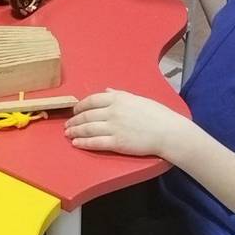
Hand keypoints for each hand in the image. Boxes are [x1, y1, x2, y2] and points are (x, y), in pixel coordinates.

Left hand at [65, 89, 184, 157]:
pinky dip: (83, 143)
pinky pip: (95, 142)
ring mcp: (114, 127)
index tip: (74, 110)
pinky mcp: (117, 143)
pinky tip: (76, 143)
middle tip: (67, 124)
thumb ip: (119, 95)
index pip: (92, 100)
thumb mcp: (137, 98)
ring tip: (67, 133)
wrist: (168, 131)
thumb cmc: (156, 114)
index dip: (80, 106)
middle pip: (87, 115)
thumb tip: (106, 91)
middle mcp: (113, 111)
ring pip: (88, 129)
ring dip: (75, 131)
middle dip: (74, 120)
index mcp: (118, 99)